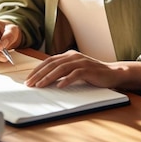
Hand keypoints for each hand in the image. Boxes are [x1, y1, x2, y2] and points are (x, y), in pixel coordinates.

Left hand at [25, 50, 140, 91]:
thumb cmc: (92, 73)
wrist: (112, 73)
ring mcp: (81, 62)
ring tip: (40, 86)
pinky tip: (60, 86)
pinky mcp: (89, 70)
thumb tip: (46, 79)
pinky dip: (67, 80)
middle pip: (52, 64)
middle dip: (39, 74)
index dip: (37, 70)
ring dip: (49, 78)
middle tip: (29, 84)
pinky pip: (75, 74)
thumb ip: (63, 71)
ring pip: (61, 69)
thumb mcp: (75, 70)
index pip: (48, 61)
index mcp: (68, 55)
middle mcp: (73, 56)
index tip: (28, 79)